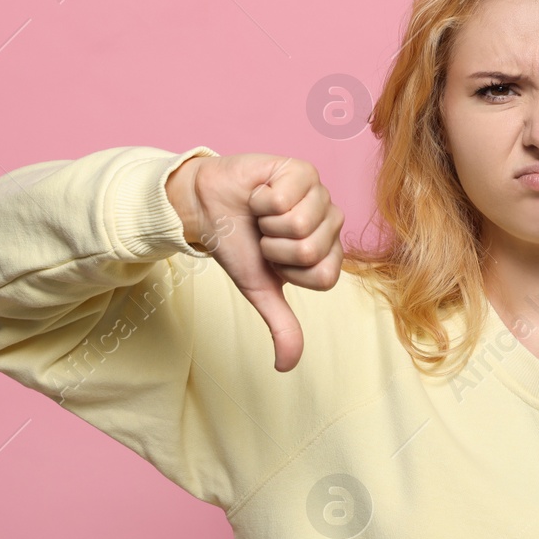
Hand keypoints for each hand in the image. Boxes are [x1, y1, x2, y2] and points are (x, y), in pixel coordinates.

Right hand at [166, 153, 343, 370]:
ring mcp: (320, 194)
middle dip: (274, 247)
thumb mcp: (260, 289)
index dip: (289, 272)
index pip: (324, 278)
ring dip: (268, 223)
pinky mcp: (303, 171)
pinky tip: (260, 194)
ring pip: (300, 224)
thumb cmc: (238, 244)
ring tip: (262, 215)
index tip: (273, 260)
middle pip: (311, 251)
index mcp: (328, 253)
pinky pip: (285, 197)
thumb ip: (281, 325)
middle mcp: (331, 223)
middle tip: (264, 234)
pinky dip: (262, 200)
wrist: (207, 207)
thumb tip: (286, 367)